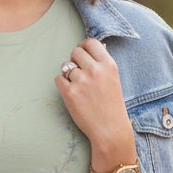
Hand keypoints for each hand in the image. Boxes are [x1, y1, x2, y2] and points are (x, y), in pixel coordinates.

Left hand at [55, 38, 135, 171]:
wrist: (110, 130)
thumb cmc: (112, 106)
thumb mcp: (114, 80)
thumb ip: (101, 65)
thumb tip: (87, 52)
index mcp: (108, 65)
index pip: (91, 43)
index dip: (84, 47)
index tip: (82, 53)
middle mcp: (95, 70)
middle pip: (76, 52)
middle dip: (75, 60)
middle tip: (78, 72)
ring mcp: (81, 81)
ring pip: (65, 66)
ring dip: (68, 74)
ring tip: (78, 87)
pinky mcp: (70, 93)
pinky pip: (58, 79)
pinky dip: (62, 85)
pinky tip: (71, 93)